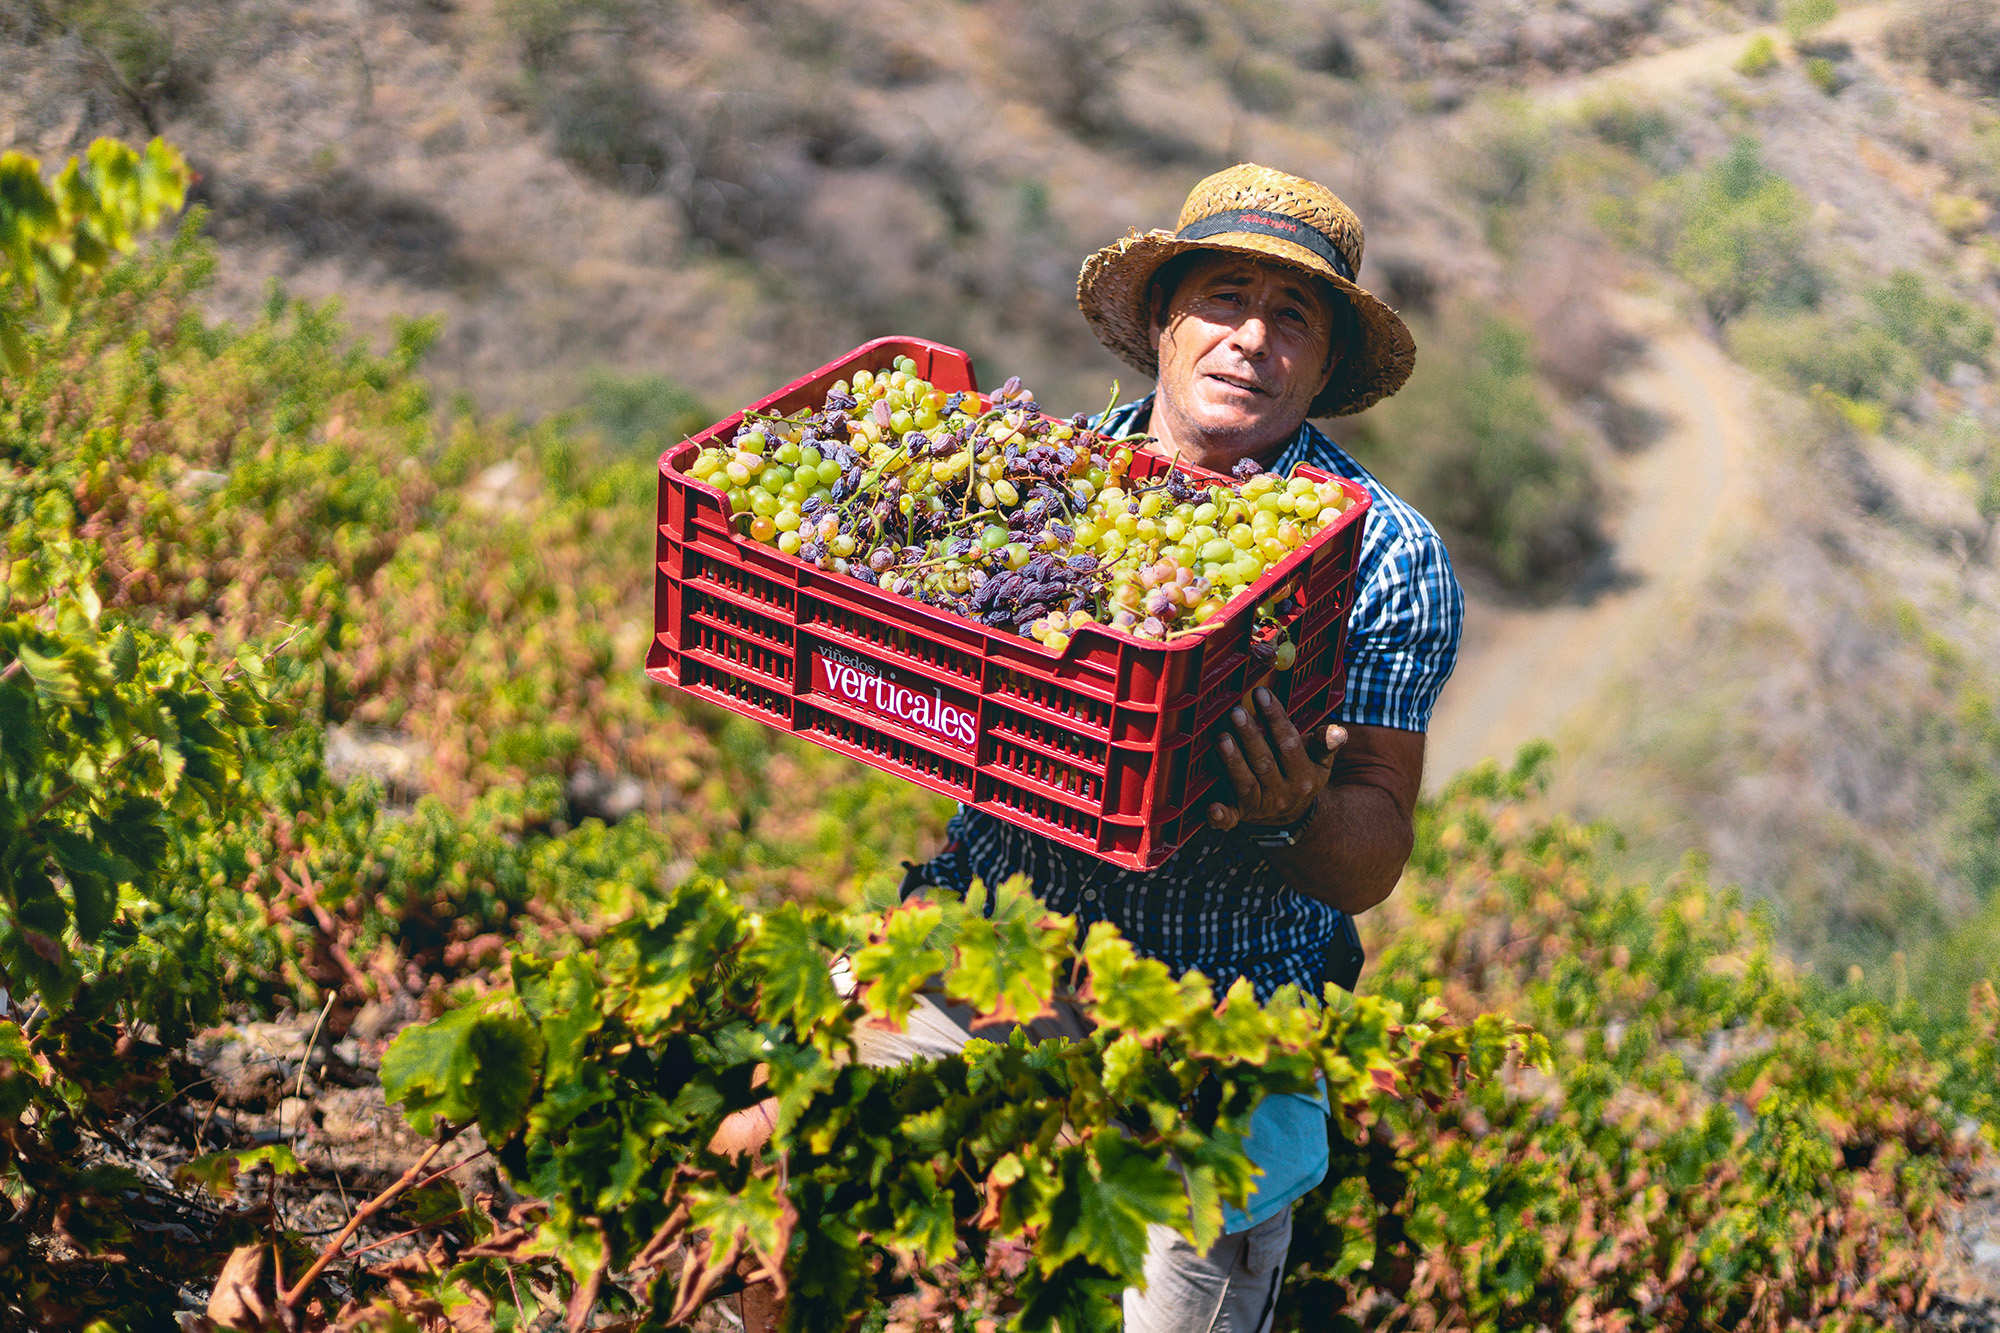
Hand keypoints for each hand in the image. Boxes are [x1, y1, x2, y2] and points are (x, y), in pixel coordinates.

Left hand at [1208, 686, 1347, 831]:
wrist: (1291, 815)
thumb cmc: (1300, 775)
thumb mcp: (1319, 762)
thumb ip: (1326, 744)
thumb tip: (1339, 731)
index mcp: (1303, 776)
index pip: (1289, 744)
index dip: (1275, 718)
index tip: (1261, 694)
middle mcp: (1282, 792)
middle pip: (1264, 761)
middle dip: (1249, 736)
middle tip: (1236, 712)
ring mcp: (1260, 805)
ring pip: (1245, 783)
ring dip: (1232, 762)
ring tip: (1221, 739)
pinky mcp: (1241, 815)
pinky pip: (1230, 818)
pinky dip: (1220, 816)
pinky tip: (1211, 809)